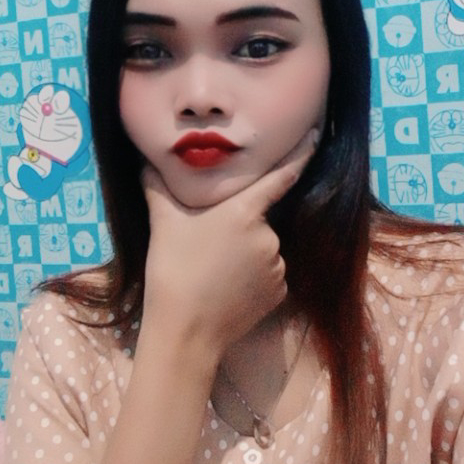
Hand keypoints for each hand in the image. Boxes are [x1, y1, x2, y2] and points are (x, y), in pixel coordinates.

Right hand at [140, 129, 317, 355]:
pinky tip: (229, 289)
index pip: (282, 175)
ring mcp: (277, 265)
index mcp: (244, 211)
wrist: (185, 330)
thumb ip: (158, 187)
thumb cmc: (172, 269)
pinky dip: (254, 278)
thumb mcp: (163, 222)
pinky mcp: (279, 292)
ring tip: (215, 272)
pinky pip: (269, 276)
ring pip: (264, 250)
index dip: (301, 152)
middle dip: (240, 227)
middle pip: (259, 220)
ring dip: (246, 254)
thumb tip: (147, 162)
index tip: (316, 133)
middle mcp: (269, 235)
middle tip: (210, 245)